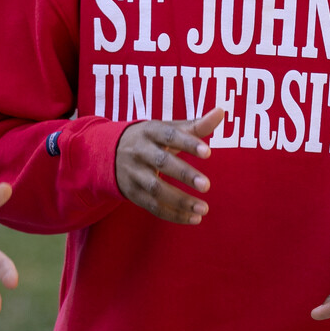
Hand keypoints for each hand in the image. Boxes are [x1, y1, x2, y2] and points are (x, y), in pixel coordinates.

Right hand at [115, 110, 221, 224]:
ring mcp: (134, 174)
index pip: (169, 135)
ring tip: (204, 209)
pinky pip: (152, 206)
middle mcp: (139, 151)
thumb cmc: (150, 140)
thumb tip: (221, 111)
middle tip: (207, 185)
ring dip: (180, 201)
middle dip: (184, 174)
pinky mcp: (132, 193)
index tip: (208, 153)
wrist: (108, 153)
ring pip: (156, 189)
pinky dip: (173, 214)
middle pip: (161, 163)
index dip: (188, 143)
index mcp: (150, 131)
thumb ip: (195, 126)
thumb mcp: (167, 129)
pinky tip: (193, 218)